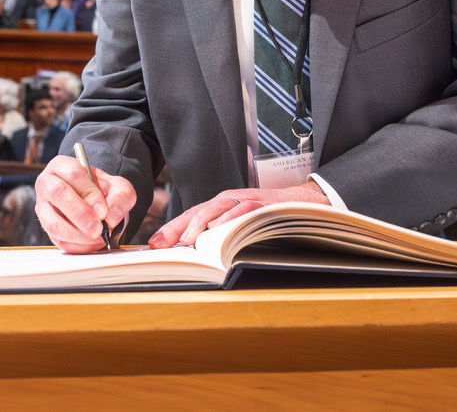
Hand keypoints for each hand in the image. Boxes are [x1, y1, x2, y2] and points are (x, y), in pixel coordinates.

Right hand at [35, 155, 136, 253]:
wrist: (94, 203)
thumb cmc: (101, 191)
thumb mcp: (117, 186)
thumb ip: (121, 196)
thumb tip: (111, 216)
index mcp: (62, 166)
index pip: (72, 173)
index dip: (88, 192)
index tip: (102, 209)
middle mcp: (47, 184)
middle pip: (58, 194)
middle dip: (80, 214)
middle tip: (98, 228)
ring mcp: (43, 208)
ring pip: (53, 222)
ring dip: (78, 234)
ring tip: (98, 237)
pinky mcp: (47, 228)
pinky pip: (58, 240)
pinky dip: (77, 245)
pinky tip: (92, 243)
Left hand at [149, 180, 330, 248]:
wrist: (303, 203)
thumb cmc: (268, 217)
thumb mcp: (239, 226)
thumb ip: (219, 235)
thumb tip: (193, 255)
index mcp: (221, 207)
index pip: (191, 217)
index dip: (171, 229)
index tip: (153, 245)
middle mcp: (230, 201)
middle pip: (197, 211)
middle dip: (177, 228)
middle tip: (160, 245)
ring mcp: (246, 201)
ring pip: (217, 209)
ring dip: (199, 224)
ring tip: (185, 240)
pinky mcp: (263, 204)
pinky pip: (244, 210)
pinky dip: (230, 220)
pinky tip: (218, 229)